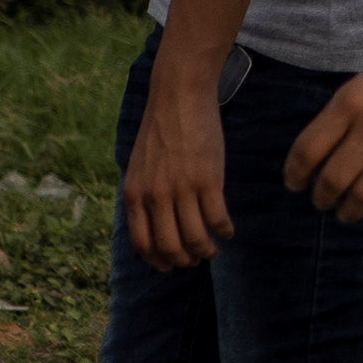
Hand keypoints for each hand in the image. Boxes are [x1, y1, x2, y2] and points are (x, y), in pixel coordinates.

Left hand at [123, 73, 233, 271]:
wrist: (178, 97)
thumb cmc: (161, 131)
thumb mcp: (139, 166)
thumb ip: (143, 194)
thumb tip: (151, 224)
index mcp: (134, 194)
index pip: (143, 243)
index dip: (158, 260)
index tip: (170, 265)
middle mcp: (155, 196)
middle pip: (170, 248)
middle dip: (185, 260)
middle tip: (196, 258)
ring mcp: (181, 189)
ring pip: (195, 239)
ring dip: (207, 250)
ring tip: (213, 248)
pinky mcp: (208, 180)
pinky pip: (218, 218)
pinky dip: (224, 230)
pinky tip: (228, 230)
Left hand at [286, 22, 362, 225]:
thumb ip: (347, 111)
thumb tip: (323, 150)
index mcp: (351, 101)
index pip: (308, 149)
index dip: (295, 174)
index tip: (294, 185)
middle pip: (333, 179)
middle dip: (322, 198)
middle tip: (322, 203)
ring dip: (351, 210)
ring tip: (349, 212)